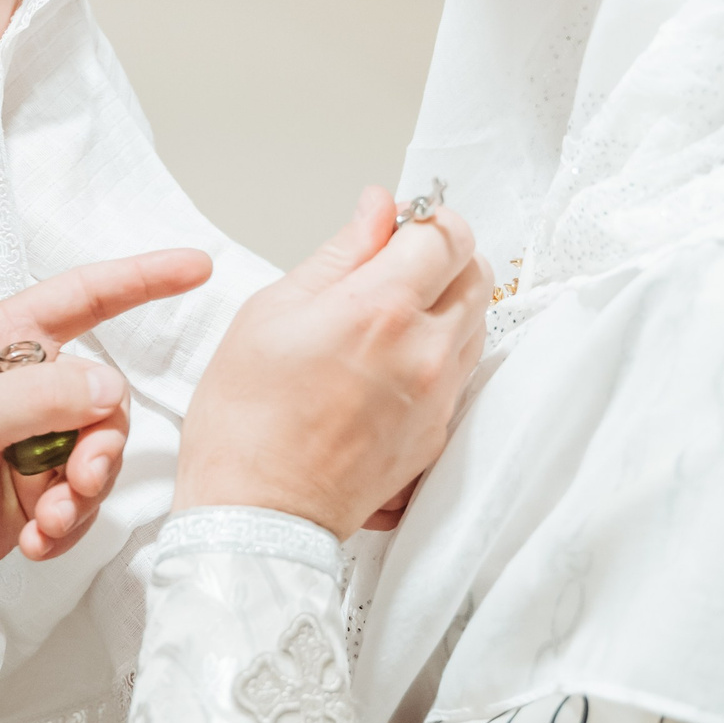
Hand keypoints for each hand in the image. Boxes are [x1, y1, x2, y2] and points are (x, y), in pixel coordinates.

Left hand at [0, 248, 214, 601]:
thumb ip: (36, 399)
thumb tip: (112, 386)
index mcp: (2, 342)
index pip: (83, 298)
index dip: (141, 278)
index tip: (196, 266)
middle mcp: (27, 385)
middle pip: (106, 399)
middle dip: (101, 447)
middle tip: (78, 482)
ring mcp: (37, 441)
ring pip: (102, 456)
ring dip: (82, 495)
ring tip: (44, 521)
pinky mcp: (41, 492)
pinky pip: (85, 503)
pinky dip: (67, 527)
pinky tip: (32, 543)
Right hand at [177, 188, 487, 537]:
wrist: (258, 513)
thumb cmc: (247, 419)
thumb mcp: (271, 311)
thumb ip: (338, 253)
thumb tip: (377, 209)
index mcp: (380, 309)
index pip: (447, 234)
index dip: (426, 219)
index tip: (398, 226)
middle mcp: (424, 351)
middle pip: (476, 272)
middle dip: (444, 255)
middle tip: (396, 264)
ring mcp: (439, 397)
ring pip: (475, 321)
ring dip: (445, 303)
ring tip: (386, 318)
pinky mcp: (439, 433)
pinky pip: (460, 371)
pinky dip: (438, 351)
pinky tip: (389, 362)